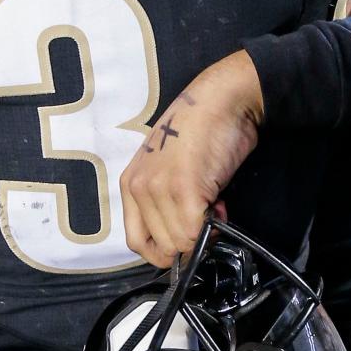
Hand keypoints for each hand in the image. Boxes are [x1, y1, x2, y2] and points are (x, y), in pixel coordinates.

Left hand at [121, 51, 263, 268]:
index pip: (137, 242)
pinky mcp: (182, 187)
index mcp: (130, 184)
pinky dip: (215, 225)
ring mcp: (158, 188)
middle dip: (189, 241)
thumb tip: (181, 241)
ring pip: (179, 243)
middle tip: (207, 214)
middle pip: (161, 248)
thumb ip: (164, 203)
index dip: (167, 249)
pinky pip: (196, 231)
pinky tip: (220, 202)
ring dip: (203, 232)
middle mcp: (137, 188)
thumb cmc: (201, 133)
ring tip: (214, 202)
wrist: (221, 101)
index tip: (188, 235)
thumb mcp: (169, 170)